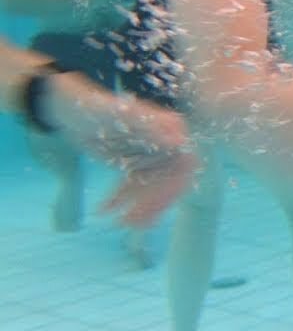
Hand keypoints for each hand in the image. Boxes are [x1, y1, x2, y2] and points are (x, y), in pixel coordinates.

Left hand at [47, 74, 195, 226]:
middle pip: (169, 181)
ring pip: (152, 187)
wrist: (70, 108)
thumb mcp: (125, 117)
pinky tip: (105, 210)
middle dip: (152, 204)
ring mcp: (151, 155)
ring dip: (137, 207)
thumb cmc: (98, 107)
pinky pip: (135, 186)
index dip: (173, 188)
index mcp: (172, 129)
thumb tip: (181, 143)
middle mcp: (167, 143)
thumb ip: (152, 128)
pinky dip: (121, 199)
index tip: (157, 207)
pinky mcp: (135, 163)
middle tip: (135, 223)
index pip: (184, 165)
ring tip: (120, 223)